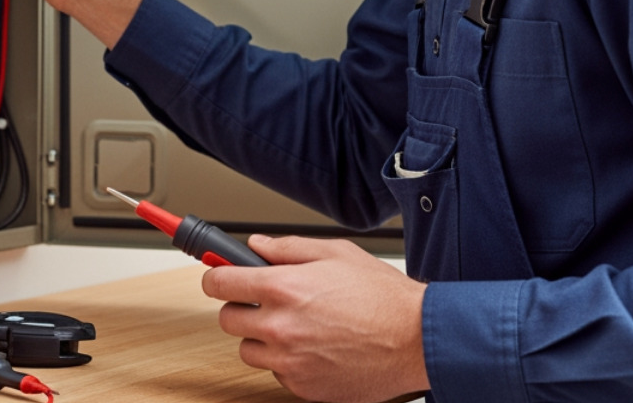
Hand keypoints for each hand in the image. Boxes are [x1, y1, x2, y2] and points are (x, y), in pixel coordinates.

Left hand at [202, 236, 427, 402]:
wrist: (415, 339)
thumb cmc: (382, 296)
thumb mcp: (336, 253)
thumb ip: (288, 248)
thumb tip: (257, 246)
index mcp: (283, 288)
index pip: (219, 282)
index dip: (216, 276)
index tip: (219, 276)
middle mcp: (280, 327)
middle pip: (227, 319)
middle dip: (242, 307)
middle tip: (268, 301)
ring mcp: (289, 361)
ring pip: (249, 350)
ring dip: (263, 337)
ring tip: (299, 325)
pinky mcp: (302, 387)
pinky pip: (276, 373)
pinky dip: (287, 361)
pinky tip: (314, 347)